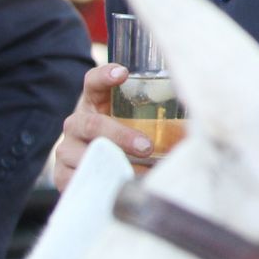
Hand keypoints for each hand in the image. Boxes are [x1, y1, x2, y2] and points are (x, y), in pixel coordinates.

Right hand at [53, 64, 153, 190]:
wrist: (97, 172)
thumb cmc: (129, 140)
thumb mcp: (141, 124)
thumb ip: (162, 121)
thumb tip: (196, 131)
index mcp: (95, 103)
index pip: (93, 82)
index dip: (105, 76)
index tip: (123, 73)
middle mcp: (77, 123)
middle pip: (91, 124)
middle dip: (120, 135)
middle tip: (146, 146)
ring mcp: (66, 149)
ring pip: (82, 154)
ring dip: (111, 163)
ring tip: (138, 172)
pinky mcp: (62, 174)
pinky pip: (76, 178)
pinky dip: (99, 183)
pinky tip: (117, 185)